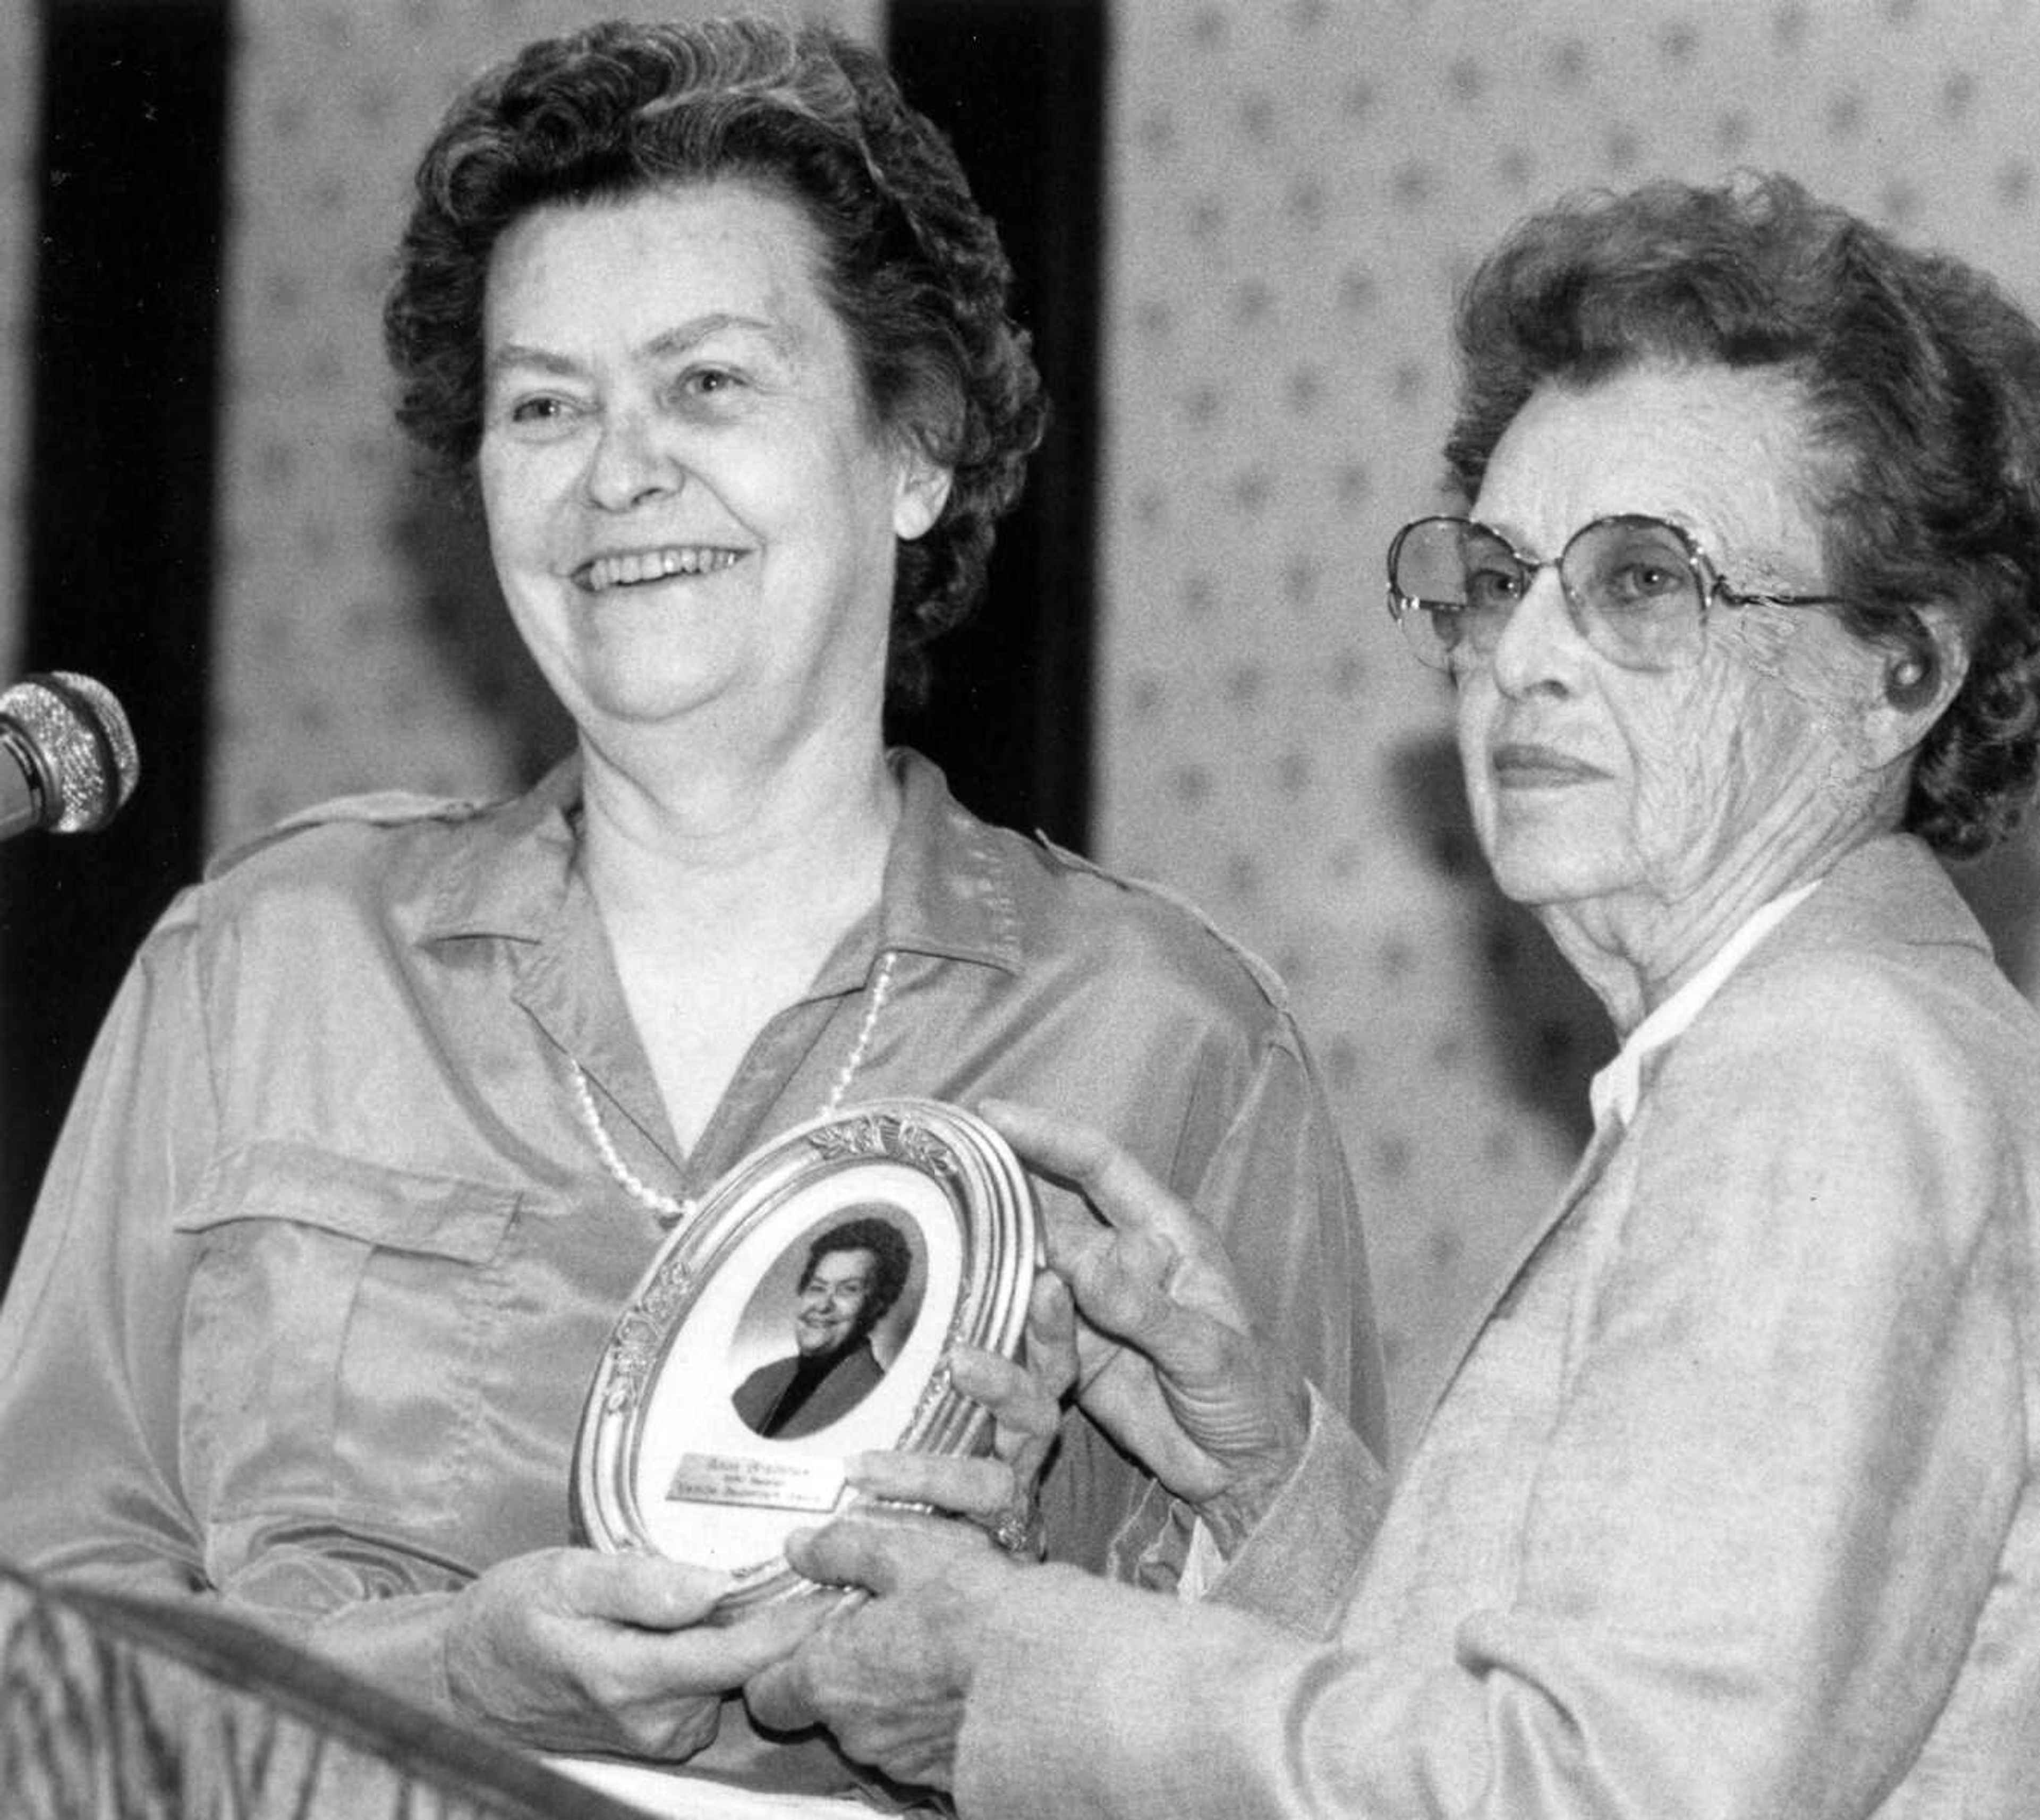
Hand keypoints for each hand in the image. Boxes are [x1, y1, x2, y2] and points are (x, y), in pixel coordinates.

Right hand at [441, 1547, 831, 1759]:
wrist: (461, 1680)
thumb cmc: (511, 1615)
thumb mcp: (566, 1577)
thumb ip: (642, 1585)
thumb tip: (716, 1585)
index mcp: (632, 1677)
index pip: (740, 1656)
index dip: (796, 1622)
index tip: (843, 1585)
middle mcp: (655, 1721)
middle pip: (747, 1667)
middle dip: (783, 1618)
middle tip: (818, 1562)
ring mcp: (659, 1736)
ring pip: (732, 1678)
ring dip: (750, 1634)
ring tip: (762, 1580)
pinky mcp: (658, 1736)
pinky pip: (710, 1689)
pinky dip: (721, 1653)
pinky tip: (710, 1619)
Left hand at [746, 1510, 1013, 1789]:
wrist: (1055, 1678)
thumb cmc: (973, 1608)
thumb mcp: (905, 1552)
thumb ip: (842, 1549)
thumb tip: (798, 1546)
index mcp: (828, 1678)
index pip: (766, 1694)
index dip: (779, 1664)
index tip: (808, 1634)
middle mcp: (855, 1732)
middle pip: (826, 1707)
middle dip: (847, 1671)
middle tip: (887, 1625)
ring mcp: (901, 1761)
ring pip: (875, 1725)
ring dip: (892, 1691)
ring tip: (935, 1647)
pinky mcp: (946, 1777)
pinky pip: (921, 1743)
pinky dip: (931, 1716)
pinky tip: (963, 1681)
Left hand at [847, 1271, 1077, 1553]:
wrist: (973, 1565)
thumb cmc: (958, 1454)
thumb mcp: (959, 1397)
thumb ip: (959, 1352)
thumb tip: (973, 1294)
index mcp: (1026, 1407)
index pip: (1052, 1359)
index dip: (1053, 1326)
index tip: (1046, 1283)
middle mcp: (1025, 1452)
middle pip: (1035, 1413)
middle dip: (1003, 1383)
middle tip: (960, 1359)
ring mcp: (1007, 1502)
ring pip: (987, 1486)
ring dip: (924, 1473)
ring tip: (859, 1467)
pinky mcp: (983, 1552)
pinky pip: (951, 1545)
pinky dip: (906, 1534)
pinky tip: (854, 1526)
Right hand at [980, 1098, 1309, 1548]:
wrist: (1246, 1470)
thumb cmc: (1249, 1394)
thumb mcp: (1206, 1350)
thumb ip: (1141, 1309)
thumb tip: (1073, 1267)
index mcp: (1164, 1235)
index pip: (1099, 1165)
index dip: (1047, 1135)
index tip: (990, 1115)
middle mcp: (1120, 1261)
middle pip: (1049, 1211)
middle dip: (996, 1192)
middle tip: (934, 1177)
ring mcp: (1092, 1309)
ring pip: (1027, 1272)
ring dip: (990, 1267)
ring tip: (939, 1260)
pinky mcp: (1073, 1358)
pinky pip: (1026, 1336)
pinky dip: (1000, 1332)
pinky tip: (964, 1333)